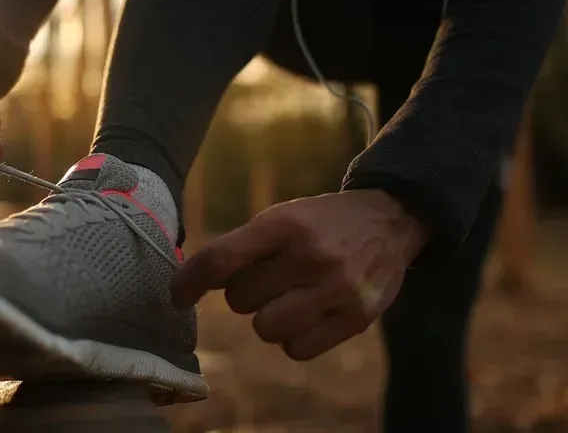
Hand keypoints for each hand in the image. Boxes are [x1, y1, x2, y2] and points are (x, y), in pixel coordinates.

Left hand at [171, 190, 429, 359]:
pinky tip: (309, 315)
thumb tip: (192, 281)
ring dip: (268, 318)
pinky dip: (294, 339)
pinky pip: (297, 349)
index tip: (177, 296)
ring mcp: (337, 289)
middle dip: (246, 293)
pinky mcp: (356, 318)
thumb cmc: (321, 224)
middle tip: (270, 279)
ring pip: (266, 329)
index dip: (189, 281)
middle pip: (240, 300)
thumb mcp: (284, 217)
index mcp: (284, 224)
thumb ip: (243, 248)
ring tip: (290, 298)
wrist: (390, 221)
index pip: (221, 259)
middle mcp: (311, 255)